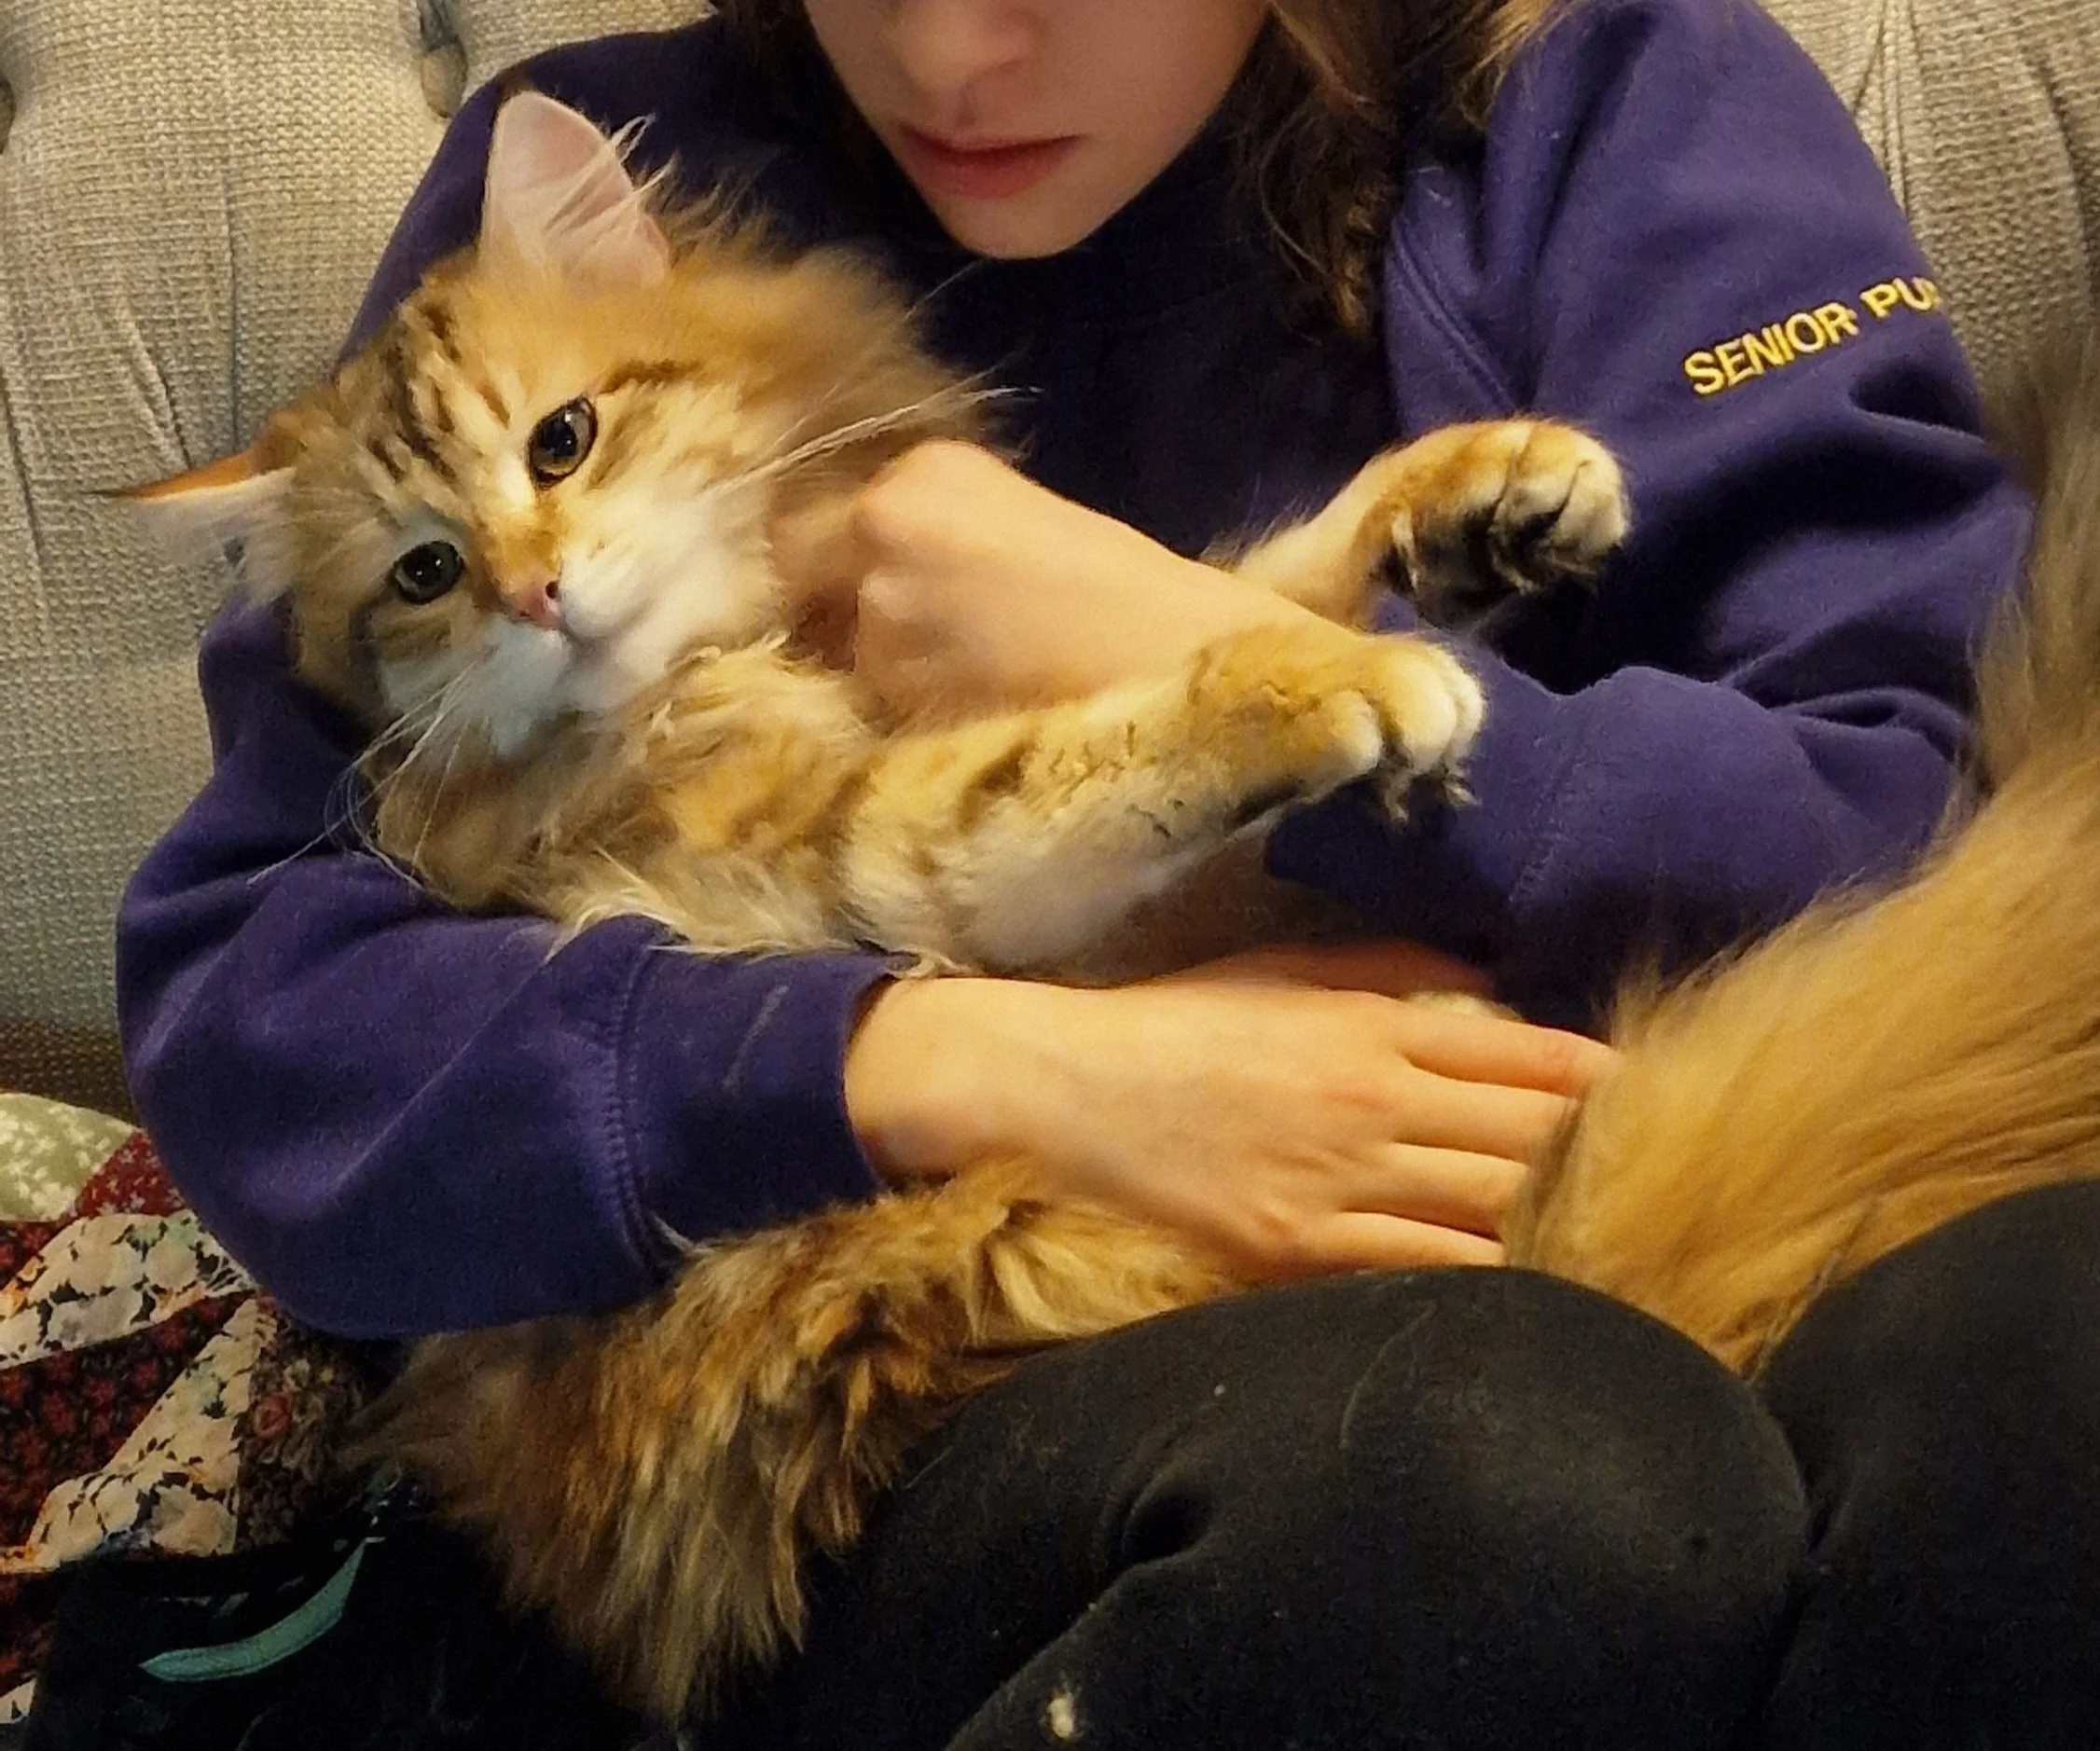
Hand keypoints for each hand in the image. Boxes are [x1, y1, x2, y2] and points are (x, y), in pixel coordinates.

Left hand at [772, 441, 1315, 715]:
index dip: (829, 559)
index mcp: (920, 470)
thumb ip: (931, 528)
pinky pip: (878, 706)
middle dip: (833, 609)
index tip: (853, 586)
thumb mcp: (1018, 516)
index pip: (814, 512)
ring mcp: (879, 612)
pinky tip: (971, 709)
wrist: (1169, 656)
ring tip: (965, 680)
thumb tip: (868, 567)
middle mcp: (879, 525)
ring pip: (844, 651)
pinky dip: (909, 714)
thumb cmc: (1121, 587)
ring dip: (882, 670)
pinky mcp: (895, 692)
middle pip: (802, 576)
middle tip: (900, 641)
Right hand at [844, 947, 1613, 1277]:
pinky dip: (1484, 1278)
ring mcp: (1335, 1183)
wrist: (1058, 1088)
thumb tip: (1488, 986)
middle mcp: (1369, 1103)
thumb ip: (1390, 971)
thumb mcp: (1279, 970)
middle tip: (1669, 1172)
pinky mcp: (1295, 1251)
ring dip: (1560, 1218)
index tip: (1654, 1091)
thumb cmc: (1170, 1023)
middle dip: (1602, 1153)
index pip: (1524, 1053)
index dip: (1598, 1077)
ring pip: (1488, 1207)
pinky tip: (1533, 1285)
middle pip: (1527, 1134)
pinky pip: (1419, 1269)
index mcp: (1369, 1027)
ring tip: (1621, 1231)